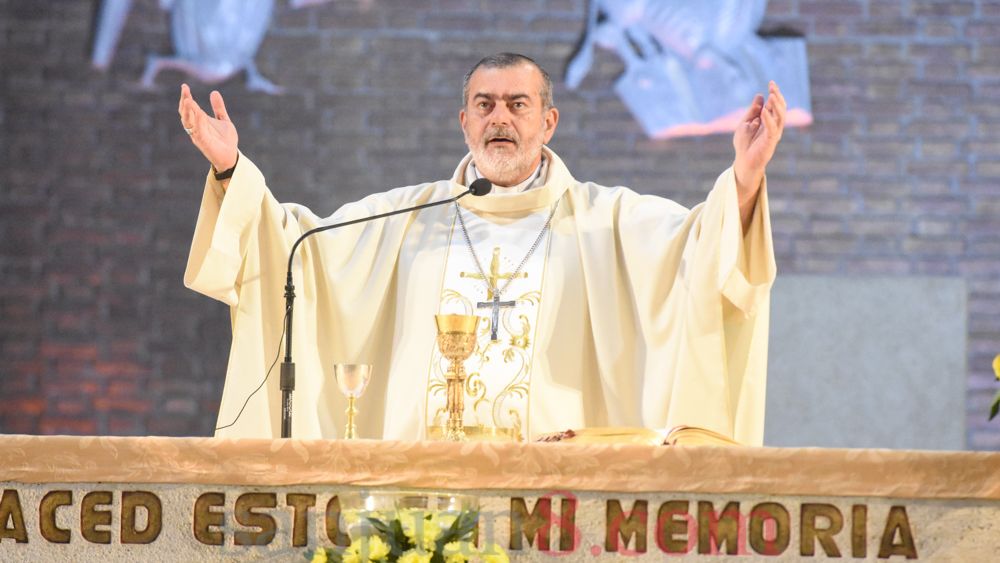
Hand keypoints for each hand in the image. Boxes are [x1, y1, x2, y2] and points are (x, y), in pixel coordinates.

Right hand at [178, 84, 238, 170]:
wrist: (231, 157)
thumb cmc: (226, 140)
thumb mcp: (223, 120)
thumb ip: (218, 108)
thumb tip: (214, 92)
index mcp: (199, 122)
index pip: (189, 108)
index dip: (186, 97)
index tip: (184, 86)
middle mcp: (196, 128)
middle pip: (185, 113)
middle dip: (184, 101)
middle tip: (184, 89)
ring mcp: (198, 135)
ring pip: (188, 122)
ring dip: (187, 111)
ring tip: (188, 100)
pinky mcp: (204, 143)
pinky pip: (198, 132)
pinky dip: (198, 123)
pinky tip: (199, 114)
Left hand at [732, 81, 785, 202]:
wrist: (743, 162)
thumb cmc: (744, 144)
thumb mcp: (745, 123)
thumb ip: (753, 111)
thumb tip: (760, 95)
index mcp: (768, 120)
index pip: (774, 104)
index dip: (774, 93)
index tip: (771, 82)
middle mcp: (774, 125)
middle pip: (780, 108)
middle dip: (778, 96)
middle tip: (773, 86)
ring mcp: (774, 133)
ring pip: (780, 117)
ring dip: (777, 105)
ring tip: (772, 95)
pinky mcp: (771, 141)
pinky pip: (772, 129)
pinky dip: (768, 119)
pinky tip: (764, 111)